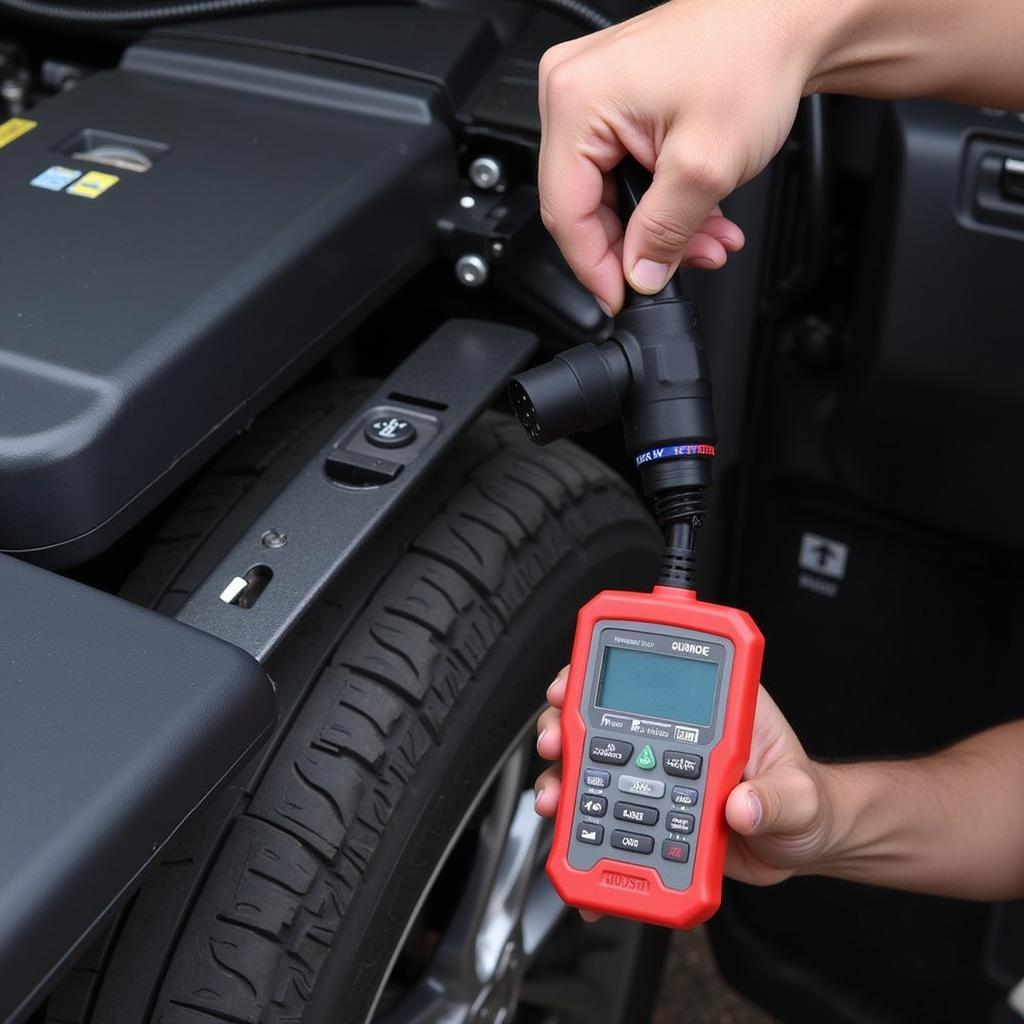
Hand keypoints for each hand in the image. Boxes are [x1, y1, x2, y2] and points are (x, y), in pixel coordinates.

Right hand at [535, 667, 836, 886]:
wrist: (800, 848)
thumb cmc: (805, 802)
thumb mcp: (800, 797)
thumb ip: (775, 799)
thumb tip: (743, 804)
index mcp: (712, 711)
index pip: (654, 678)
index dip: (608, 674)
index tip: (575, 683)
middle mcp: (673, 737)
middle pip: (605, 718)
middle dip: (565, 723)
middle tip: (554, 741)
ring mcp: (655, 775)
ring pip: (594, 769)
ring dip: (564, 781)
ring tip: (555, 801)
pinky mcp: (647, 814)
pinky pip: (606, 822)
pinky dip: (584, 841)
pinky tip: (579, 860)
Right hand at [538, 0, 818, 312]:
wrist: (787, 18)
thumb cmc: (750, 56)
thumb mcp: (705, 167)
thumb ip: (663, 233)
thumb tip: (639, 275)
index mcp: (575, 100)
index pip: (564, 212)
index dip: (594, 267)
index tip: (621, 297)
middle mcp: (570, 91)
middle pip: (585, 205)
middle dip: (638, 245)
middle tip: (679, 267)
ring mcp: (591, 93)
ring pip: (609, 193)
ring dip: (658, 227)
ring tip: (705, 239)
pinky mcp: (614, 99)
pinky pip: (623, 169)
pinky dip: (661, 198)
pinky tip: (698, 212)